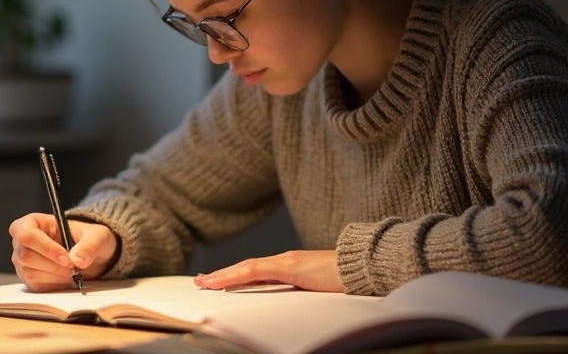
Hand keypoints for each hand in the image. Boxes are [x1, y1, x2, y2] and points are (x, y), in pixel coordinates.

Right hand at [9, 213, 118, 291]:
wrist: (88, 254)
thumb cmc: (88, 237)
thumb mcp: (96, 236)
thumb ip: (89, 245)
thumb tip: (77, 260)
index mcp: (33, 222)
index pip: (27, 235)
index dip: (46, 248)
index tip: (67, 258)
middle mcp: (22, 241)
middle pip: (26, 257)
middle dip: (53, 265)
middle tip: (74, 268)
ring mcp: (22, 261)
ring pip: (30, 273)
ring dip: (55, 276)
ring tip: (72, 272)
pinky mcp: (28, 278)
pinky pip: (35, 286)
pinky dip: (54, 285)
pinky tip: (66, 278)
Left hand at [194, 250, 344, 292]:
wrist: (366, 267)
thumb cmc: (348, 280)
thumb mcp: (319, 290)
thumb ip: (302, 293)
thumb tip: (291, 306)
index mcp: (292, 267)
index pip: (257, 272)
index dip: (236, 277)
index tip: (217, 282)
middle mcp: (286, 260)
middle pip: (247, 268)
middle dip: (223, 276)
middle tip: (201, 282)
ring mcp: (288, 261)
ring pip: (247, 268)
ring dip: (224, 276)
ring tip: (204, 283)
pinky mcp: (291, 266)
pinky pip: (256, 271)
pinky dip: (236, 275)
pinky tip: (222, 281)